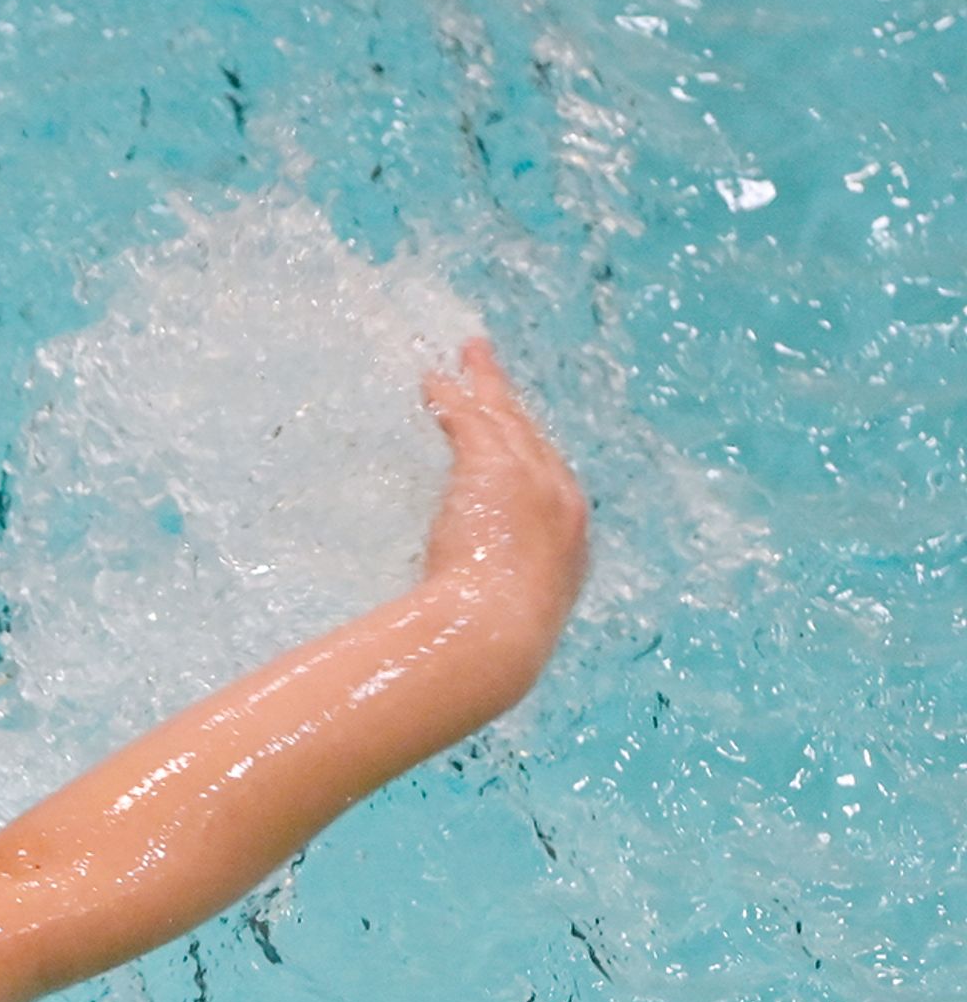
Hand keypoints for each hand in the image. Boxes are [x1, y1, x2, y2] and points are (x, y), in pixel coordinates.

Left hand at [417, 338, 588, 638]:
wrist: (495, 637)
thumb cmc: (492, 646)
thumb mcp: (505, 625)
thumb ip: (496, 606)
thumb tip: (465, 619)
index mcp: (567, 544)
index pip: (550, 484)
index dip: (530, 454)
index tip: (514, 436)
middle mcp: (560, 502)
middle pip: (534, 437)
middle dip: (513, 404)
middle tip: (494, 371)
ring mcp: (531, 481)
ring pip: (506, 418)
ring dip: (485, 384)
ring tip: (467, 355)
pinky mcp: (494, 470)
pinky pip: (469, 421)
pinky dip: (451, 399)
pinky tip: (433, 382)